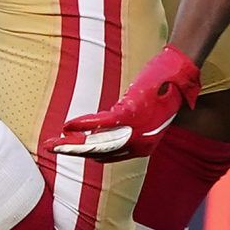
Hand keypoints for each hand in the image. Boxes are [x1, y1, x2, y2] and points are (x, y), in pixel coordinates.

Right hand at [47, 45, 200, 162]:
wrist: (178, 73)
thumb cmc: (163, 93)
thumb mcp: (147, 117)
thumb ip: (127, 127)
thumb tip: (104, 130)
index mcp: (144, 148)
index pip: (109, 156)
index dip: (88, 154)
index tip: (74, 149)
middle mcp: (140, 144)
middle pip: (98, 152)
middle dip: (73, 151)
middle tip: (52, 149)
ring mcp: (135, 130)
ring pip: (96, 142)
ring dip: (71, 143)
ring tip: (52, 142)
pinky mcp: (130, 113)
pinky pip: (100, 123)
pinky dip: (82, 124)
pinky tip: (66, 125)